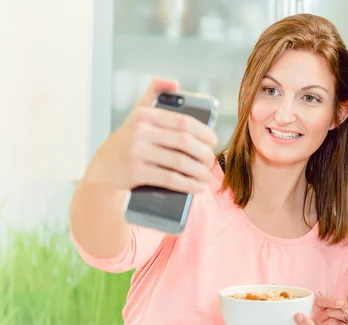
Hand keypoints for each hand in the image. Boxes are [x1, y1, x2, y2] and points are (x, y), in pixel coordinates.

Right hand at [84, 77, 217, 193]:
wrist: (102, 169)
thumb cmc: (128, 141)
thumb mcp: (136, 115)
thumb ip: (153, 94)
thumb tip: (174, 82)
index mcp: (145, 115)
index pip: (183, 122)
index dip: (204, 132)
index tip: (214, 141)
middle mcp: (140, 131)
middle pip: (184, 142)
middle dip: (204, 153)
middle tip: (211, 161)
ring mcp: (137, 152)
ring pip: (179, 162)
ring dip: (199, 171)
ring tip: (207, 176)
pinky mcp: (136, 172)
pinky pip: (169, 179)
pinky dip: (187, 184)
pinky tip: (197, 187)